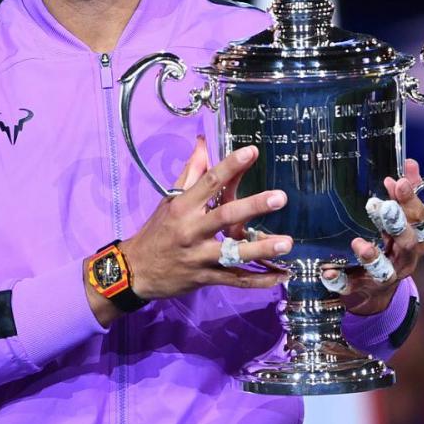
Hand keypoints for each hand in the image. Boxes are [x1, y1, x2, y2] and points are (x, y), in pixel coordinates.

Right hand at [118, 140, 292, 300]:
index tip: (252, 152)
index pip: (208, 182)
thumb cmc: (157, 231)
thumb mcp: (169, 200)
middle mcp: (191, 230)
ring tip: (287, 242)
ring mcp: (199, 256)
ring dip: (261, 249)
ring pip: (233, 252)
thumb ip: (190, 173)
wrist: (136, 270)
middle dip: (253, 206)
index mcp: (183, 207)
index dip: (230, 166)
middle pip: (225, 216)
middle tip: (279, 197)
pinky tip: (281, 275)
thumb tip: (203, 143)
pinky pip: (236, 280)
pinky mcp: (205, 278)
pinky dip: (259, 280)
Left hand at [329, 159, 423, 315]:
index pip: (420, 219)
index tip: (397, 182)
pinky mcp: (363, 288)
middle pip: (408, 243)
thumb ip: (405, 193)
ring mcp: (386, 276)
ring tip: (358, 244)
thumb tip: (410, 163)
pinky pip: (352, 286)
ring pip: (384, 269)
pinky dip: (341, 280)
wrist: (377, 285)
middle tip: (385, 208)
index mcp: (415, 238)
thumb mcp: (400, 218)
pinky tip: (329, 272)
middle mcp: (405, 259)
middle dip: (397, 225)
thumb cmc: (390, 242)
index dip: (411, 201)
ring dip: (372, 256)